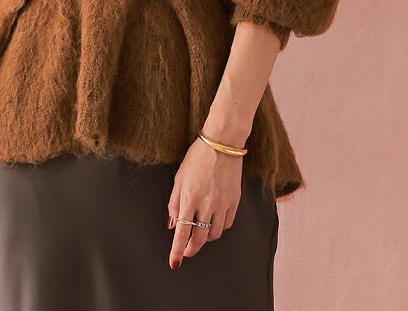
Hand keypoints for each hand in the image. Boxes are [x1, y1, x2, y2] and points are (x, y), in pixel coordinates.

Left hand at [166, 135, 242, 268]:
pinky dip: (218, 228)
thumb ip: (174, 203)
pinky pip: (226, 224)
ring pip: (214, 235)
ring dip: (204, 238)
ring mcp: (222, 204)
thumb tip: (173, 224)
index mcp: (190, 198)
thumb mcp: (179, 178)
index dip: (177, 250)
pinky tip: (213, 222)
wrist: (222, 144)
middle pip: (199, 239)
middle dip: (191, 249)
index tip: (174, 262)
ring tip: (199, 232)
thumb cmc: (197, 157)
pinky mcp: (234, 201)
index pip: (182, 232)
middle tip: (186, 251)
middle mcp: (207, 204)